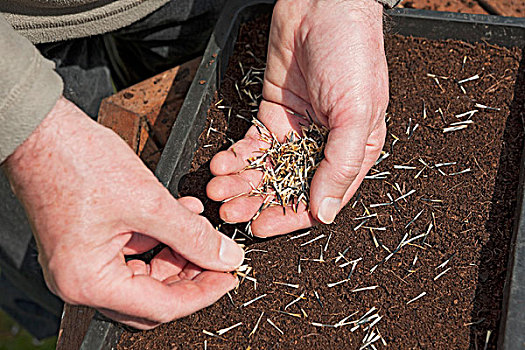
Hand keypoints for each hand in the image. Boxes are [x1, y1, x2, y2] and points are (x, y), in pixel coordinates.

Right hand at [3, 97, 243, 328]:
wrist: (41, 131)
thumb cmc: (76, 161)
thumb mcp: (149, 201)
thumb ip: (192, 235)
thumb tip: (225, 257)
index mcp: (89, 282)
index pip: (160, 306)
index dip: (203, 293)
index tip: (229, 277)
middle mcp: (81, 282)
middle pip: (153, 297)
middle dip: (191, 275)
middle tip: (220, 258)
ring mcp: (83, 264)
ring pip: (147, 274)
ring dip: (178, 253)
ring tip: (202, 229)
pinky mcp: (89, 245)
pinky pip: (134, 253)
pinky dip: (161, 238)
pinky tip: (182, 214)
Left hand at [207, 0, 388, 235]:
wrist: (322, 5)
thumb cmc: (352, 52)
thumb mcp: (357, 113)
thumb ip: (340, 165)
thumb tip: (324, 212)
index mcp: (351, 151)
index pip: (320, 197)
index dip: (290, 217)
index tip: (261, 227)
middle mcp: (323, 146)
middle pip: (286, 187)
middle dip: (256, 202)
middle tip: (230, 210)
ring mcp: (295, 131)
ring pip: (264, 170)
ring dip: (240, 182)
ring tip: (218, 190)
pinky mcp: (271, 114)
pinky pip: (250, 145)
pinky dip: (234, 157)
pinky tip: (220, 164)